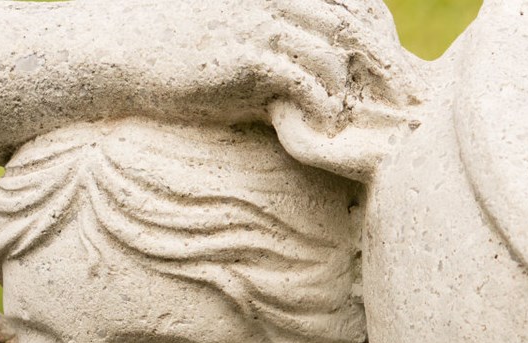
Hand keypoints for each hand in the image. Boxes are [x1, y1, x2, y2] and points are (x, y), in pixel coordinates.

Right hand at [112, 0, 424, 178]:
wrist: (115, 52)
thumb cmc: (169, 55)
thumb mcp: (230, 43)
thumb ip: (275, 57)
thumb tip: (309, 96)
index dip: (380, 32)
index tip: (398, 69)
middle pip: (353, 23)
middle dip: (388, 63)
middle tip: (411, 101)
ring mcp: (258, 23)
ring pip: (334, 51)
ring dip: (359, 91)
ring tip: (377, 125)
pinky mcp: (243, 57)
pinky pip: (302, 80)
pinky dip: (321, 107)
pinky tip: (328, 133)